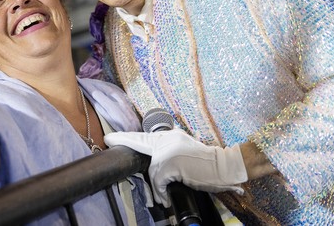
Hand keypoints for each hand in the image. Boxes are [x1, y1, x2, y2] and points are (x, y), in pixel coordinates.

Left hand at [104, 129, 247, 206]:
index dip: (128, 137)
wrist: (225, 166)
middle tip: (109, 140)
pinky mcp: (170, 162)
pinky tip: (166, 198)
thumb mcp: (186, 151)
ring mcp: (169, 150)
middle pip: (142, 145)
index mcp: (172, 136)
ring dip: (157, 186)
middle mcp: (169, 139)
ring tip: (163, 196)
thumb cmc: (208, 164)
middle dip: (124, 142)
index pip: (146, 135)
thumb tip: (154, 163)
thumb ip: (170, 151)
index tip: (112, 136)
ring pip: (152, 170)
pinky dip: (161, 192)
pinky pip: (158, 180)